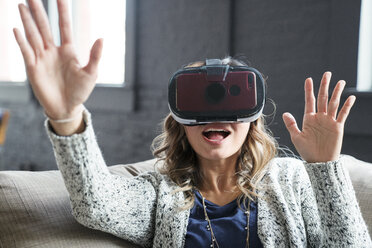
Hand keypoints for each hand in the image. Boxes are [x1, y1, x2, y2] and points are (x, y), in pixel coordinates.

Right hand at [13, 0, 102, 120]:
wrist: (67, 107)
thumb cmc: (80, 91)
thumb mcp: (91, 73)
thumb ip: (95, 56)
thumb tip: (101, 38)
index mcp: (68, 51)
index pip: (64, 26)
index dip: (63, 12)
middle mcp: (53, 51)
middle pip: (45, 27)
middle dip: (39, 11)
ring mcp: (42, 58)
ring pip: (33, 35)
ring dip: (28, 21)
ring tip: (22, 5)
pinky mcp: (32, 68)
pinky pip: (26, 51)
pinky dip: (21, 41)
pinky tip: (17, 29)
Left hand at [282, 72, 355, 162]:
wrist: (319, 162)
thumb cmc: (306, 151)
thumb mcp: (296, 137)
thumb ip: (291, 125)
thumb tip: (285, 113)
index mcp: (308, 118)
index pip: (309, 101)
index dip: (309, 90)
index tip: (308, 79)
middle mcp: (319, 117)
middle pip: (322, 98)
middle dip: (324, 86)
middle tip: (327, 74)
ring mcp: (329, 121)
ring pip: (333, 103)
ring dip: (337, 92)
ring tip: (340, 81)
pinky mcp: (338, 127)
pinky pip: (343, 114)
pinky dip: (347, 106)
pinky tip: (350, 97)